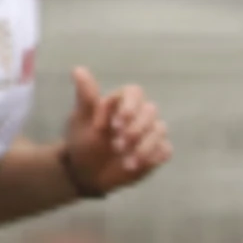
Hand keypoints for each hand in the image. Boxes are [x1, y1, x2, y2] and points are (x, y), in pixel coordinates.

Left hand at [62, 67, 171, 198]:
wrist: (87, 173)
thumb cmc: (83, 142)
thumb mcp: (81, 121)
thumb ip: (86, 97)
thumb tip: (78, 69)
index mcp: (121, 102)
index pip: (135, 93)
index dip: (129, 107)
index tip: (115, 124)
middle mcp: (138, 114)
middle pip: (151, 110)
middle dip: (136, 129)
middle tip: (117, 146)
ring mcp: (149, 133)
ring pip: (159, 130)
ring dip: (143, 147)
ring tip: (125, 162)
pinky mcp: (156, 152)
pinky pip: (165, 150)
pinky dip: (153, 157)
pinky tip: (136, 165)